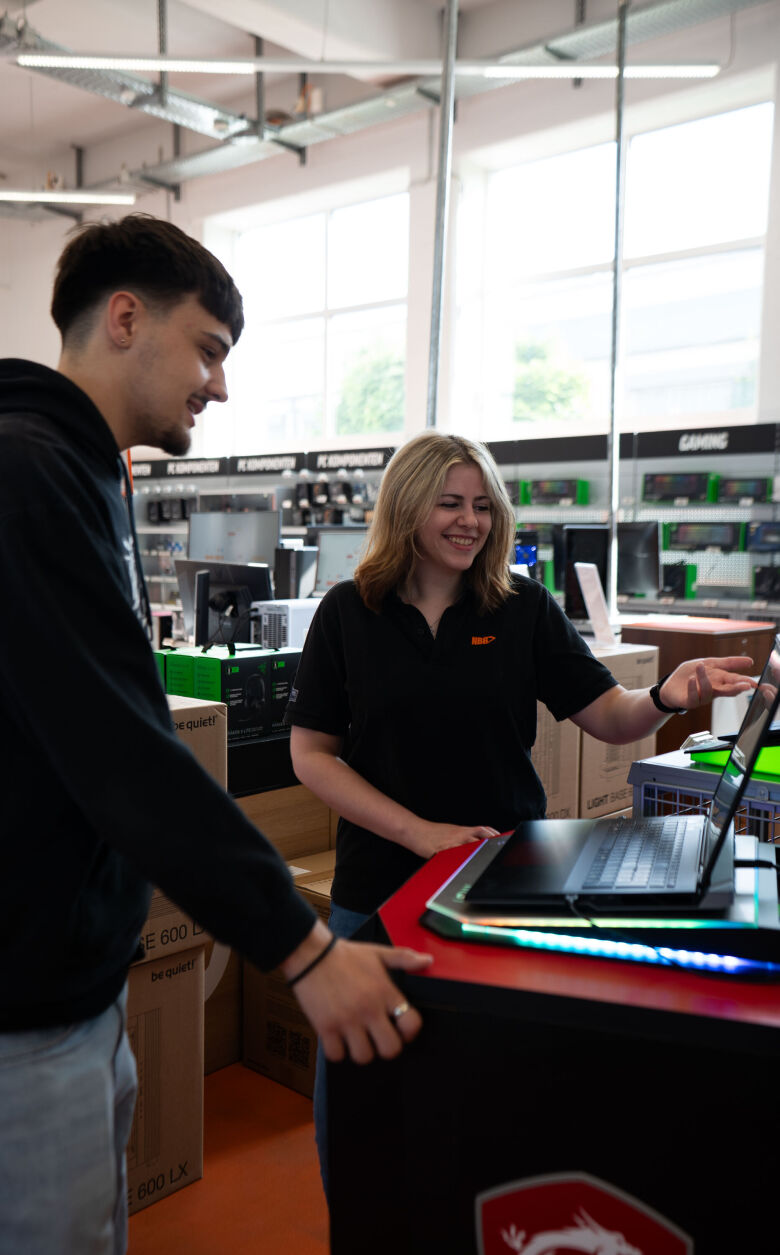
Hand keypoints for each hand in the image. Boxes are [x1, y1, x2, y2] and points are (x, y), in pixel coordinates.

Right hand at [287, 934, 433, 1063]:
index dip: (410, 1032)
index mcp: (384, 992)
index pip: (411, 1024)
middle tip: (379, 1039)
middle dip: (387, 1047)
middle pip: (390, 1049)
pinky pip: (336, 1055)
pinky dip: (337, 1051)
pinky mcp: (325, 1027)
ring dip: (361, 1051)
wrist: (311, 955)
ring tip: (357, 1038)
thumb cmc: (345, 955)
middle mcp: (368, 1009)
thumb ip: (404, 958)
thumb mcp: (378, 953)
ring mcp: (347, 1020)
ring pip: (364, 1056)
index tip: (401, 1031)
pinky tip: (338, 1038)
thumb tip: (427, 961)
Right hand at [405, 821, 499, 859]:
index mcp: (462, 830)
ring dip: (480, 852)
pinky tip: (469, 866)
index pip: (482, 830)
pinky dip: (464, 860)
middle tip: (500, 850)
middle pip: (480, 839)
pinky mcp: (444, 852)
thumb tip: (475, 840)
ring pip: (471, 847)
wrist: (415, 832)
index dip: (493, 834)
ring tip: (489, 859)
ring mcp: (453, 844)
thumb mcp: (450, 830)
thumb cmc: (432, 832)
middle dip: (491, 844)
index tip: (502, 838)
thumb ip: (463, 835)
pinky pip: (456, 857)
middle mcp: (459, 836)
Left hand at [659, 655, 755, 710]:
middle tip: (745, 686)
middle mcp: (713, 690)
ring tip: (701, 666)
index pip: (734, 681)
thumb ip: (729, 662)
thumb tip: (749, 661)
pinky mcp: (690, 701)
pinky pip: (693, 697)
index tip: (753, 683)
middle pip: (727, 690)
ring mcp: (702, 697)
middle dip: (736, 688)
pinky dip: (692, 688)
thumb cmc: (691, 675)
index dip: (744, 682)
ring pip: (708, 690)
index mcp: (719, 681)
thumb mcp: (710, 663)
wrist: (670, 686)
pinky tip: (691, 679)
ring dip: (705, 678)